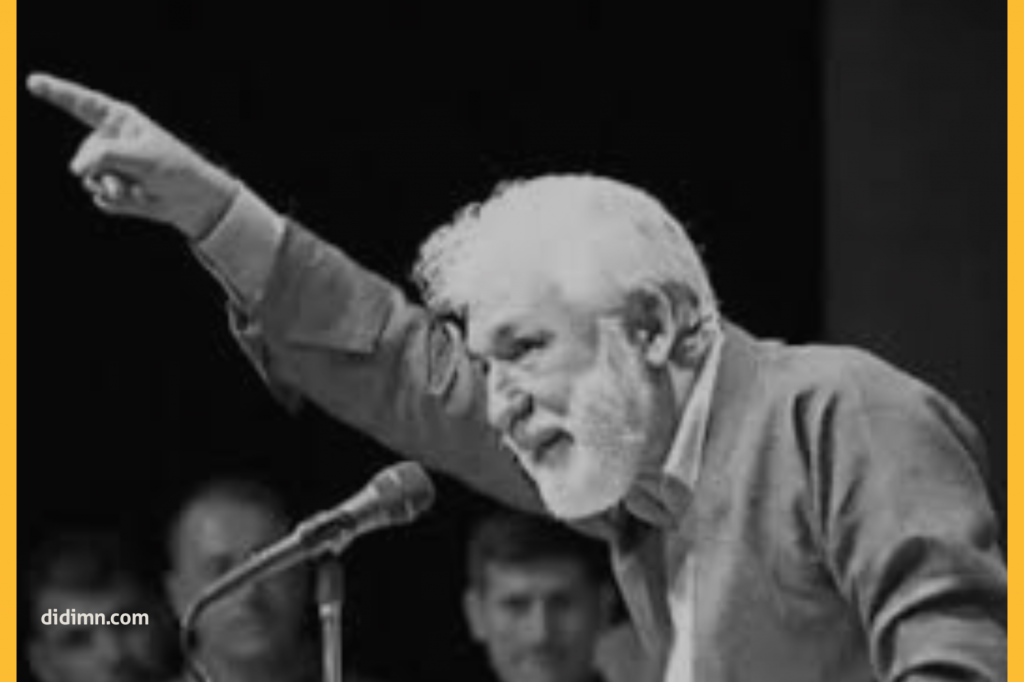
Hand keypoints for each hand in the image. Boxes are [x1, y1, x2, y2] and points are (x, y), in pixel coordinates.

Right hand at [26, 72, 238, 239]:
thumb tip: (75, 170)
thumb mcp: (141, 156)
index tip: (33, 82)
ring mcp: (107, 166)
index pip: (82, 104)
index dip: (56, 92)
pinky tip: (139, 199)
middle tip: (137, 173)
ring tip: (140, 187)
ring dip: (115, 188)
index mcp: (119, 121)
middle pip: (86, 155)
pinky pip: (100, 198)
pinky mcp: (110, 188)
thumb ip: (105, 155)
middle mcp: (108, 141)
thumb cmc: (173, 169)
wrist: (192, 201)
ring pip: (89, 179)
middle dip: (107, 169)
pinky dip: (120, 203)